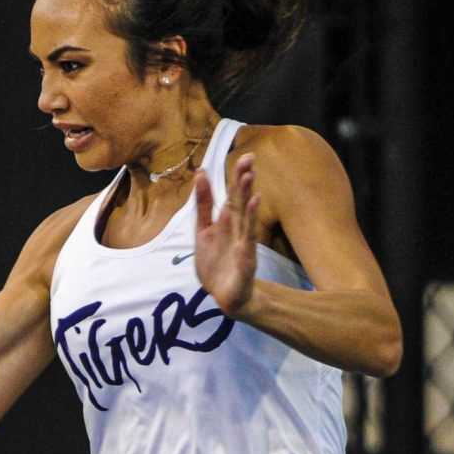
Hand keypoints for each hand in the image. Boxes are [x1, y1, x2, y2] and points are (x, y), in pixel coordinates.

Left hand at [191, 153, 259, 316]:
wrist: (225, 297)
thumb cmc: (216, 264)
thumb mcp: (203, 231)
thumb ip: (203, 204)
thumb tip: (201, 173)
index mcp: (227, 221)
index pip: (232, 194)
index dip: (237, 176)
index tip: (244, 156)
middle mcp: (237, 228)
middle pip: (240, 200)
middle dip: (243, 180)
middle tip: (249, 158)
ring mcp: (242, 242)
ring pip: (245, 216)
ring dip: (247, 196)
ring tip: (250, 176)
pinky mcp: (245, 258)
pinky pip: (248, 237)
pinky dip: (250, 221)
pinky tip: (253, 205)